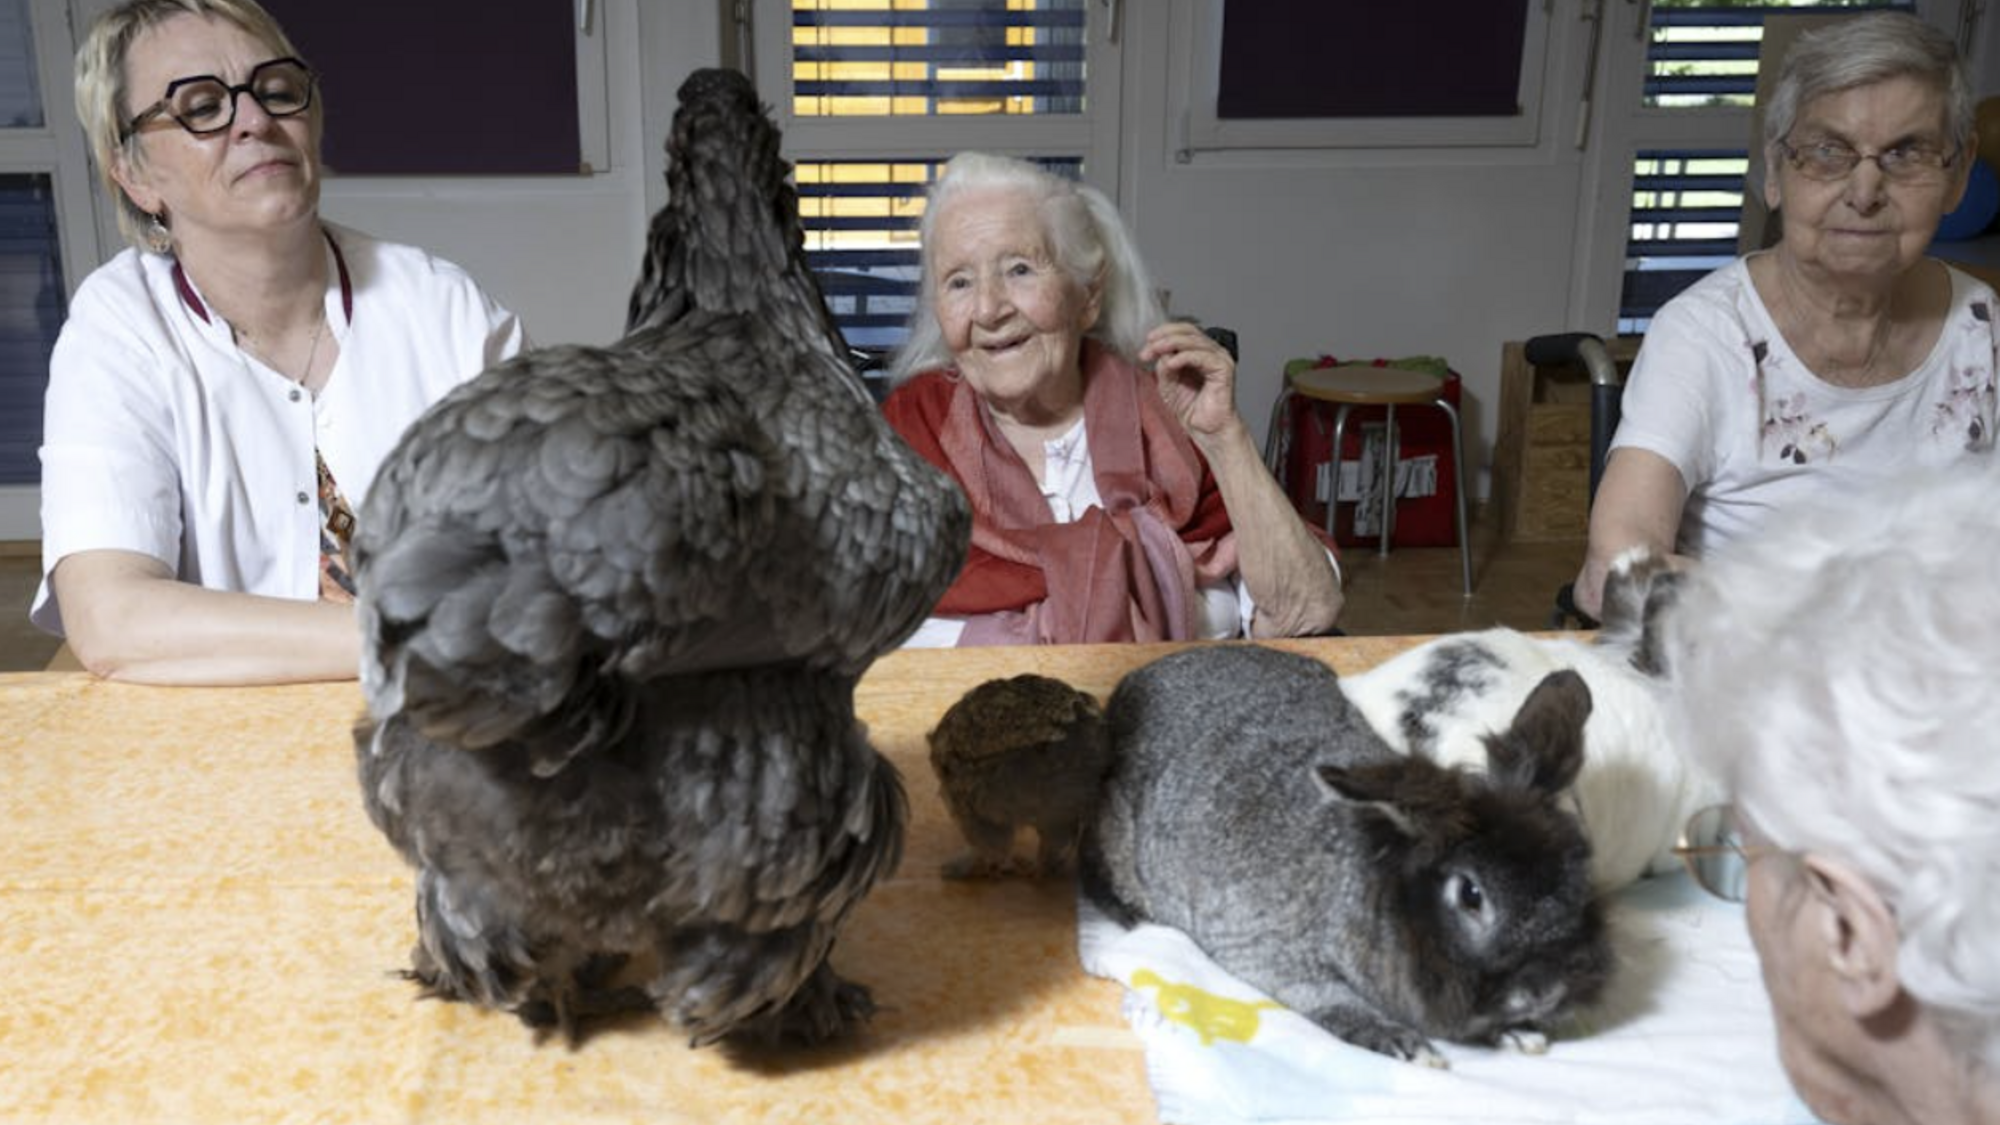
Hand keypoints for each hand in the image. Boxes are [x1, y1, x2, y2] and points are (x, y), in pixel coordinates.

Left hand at [1138, 322, 1243, 441]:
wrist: (1207, 430)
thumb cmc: (1193, 410)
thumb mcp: (1168, 385)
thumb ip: (1164, 366)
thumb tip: (1160, 352)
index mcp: (1200, 352)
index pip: (1183, 332)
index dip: (1163, 334)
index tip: (1146, 344)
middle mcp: (1212, 352)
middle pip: (1189, 331)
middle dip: (1165, 336)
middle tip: (1149, 346)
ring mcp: (1220, 359)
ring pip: (1194, 340)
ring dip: (1171, 343)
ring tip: (1156, 350)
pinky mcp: (1224, 369)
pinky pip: (1202, 356)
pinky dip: (1184, 357)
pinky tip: (1171, 363)